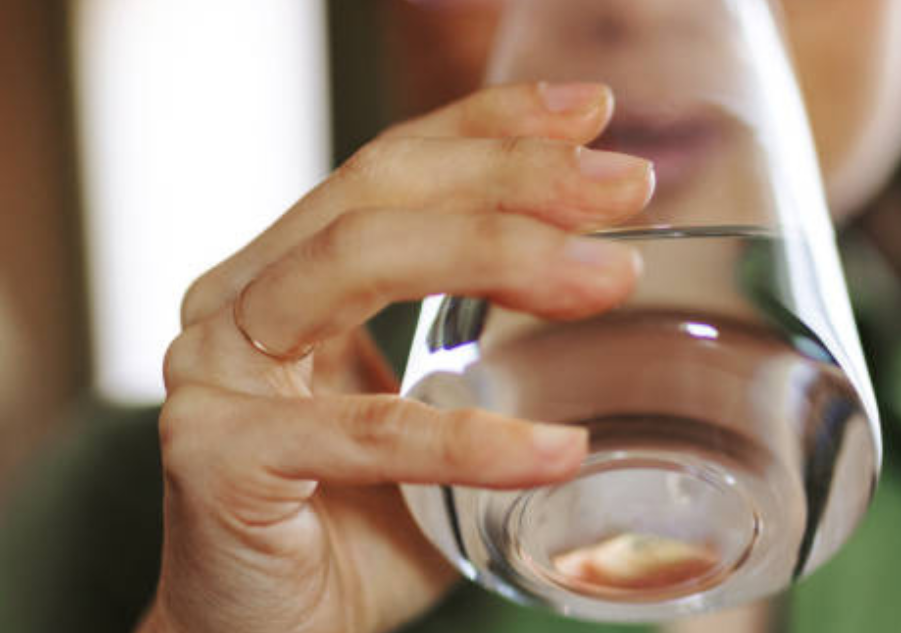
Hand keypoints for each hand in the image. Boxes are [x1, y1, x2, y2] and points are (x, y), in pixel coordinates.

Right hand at [140, 82, 654, 632]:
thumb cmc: (355, 526)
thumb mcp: (431, 408)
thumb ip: (483, 344)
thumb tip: (608, 288)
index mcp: (287, 273)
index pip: (392, 168)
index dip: (487, 126)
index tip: (590, 114)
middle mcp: (240, 299)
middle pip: (377, 192)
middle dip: (511, 179)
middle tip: (626, 189)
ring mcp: (216, 369)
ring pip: (355, 263)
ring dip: (497, 254)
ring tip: (607, 280)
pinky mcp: (219, 453)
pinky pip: (365, 431)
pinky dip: (470, 439)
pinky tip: (555, 451)